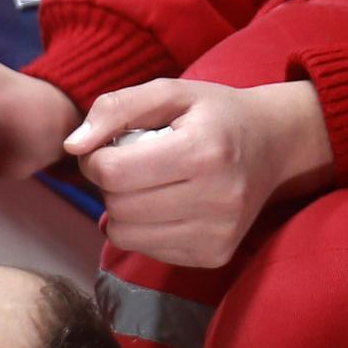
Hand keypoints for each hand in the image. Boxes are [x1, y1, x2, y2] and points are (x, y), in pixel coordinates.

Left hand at [66, 78, 333, 268]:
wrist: (274, 145)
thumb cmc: (214, 114)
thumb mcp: (168, 92)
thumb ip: (115, 108)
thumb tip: (72, 147)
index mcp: (204, 151)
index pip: (114, 172)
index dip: (97, 157)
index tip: (112, 145)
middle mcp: (217, 199)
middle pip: (117, 206)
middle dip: (110, 184)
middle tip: (130, 164)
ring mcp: (218, 234)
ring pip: (126, 235)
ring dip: (123, 209)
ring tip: (149, 183)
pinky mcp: (214, 256)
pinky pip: (147, 250)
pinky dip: (144, 228)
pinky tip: (167, 203)